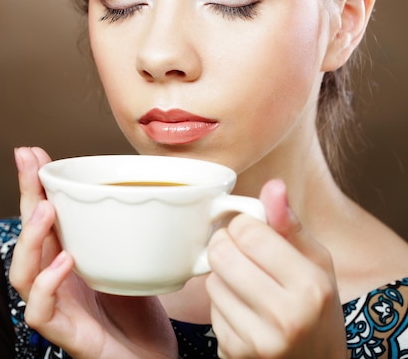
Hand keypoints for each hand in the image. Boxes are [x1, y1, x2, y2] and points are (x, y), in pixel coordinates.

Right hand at [9, 147, 176, 358]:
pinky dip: (46, 285)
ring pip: (22, 273)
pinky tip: (65, 261)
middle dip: (25, 196)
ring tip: (46, 210)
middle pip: (28, 237)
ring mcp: (59, 308)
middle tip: (28, 162)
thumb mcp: (135, 261)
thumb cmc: (142, 315)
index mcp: (68, 260)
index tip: (32, 154)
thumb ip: (132, 232)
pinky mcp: (67, 335)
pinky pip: (39, 312)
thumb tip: (152, 192)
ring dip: (31, 238)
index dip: (34, 187)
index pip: (45, 219)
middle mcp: (56, 281)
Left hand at [205, 179, 346, 358]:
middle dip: (225, 245)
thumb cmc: (318, 308)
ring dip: (222, 276)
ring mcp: (257, 340)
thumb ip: (290, 224)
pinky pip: (210, 310)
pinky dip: (221, 304)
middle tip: (240, 251)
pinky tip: (243, 309)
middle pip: (221, 255)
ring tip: (247, 284)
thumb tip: (273, 186)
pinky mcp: (234, 354)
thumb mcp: (317, 263)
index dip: (243, 224)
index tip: (250, 230)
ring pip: (211, 282)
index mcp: (310, 286)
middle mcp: (285, 317)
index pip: (249, 233)